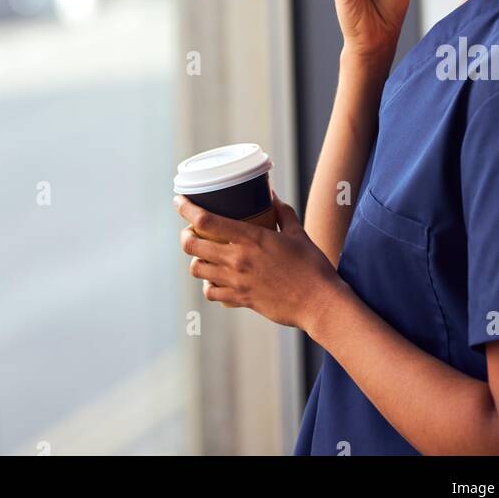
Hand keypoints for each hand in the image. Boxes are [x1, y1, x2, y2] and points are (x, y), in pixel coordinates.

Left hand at [173, 188, 339, 330]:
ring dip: (195, 259)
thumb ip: (282, 212)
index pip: (206, 220)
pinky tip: (214, 278)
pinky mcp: (241, 300)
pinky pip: (211, 293)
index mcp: (250, 238)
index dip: (186, 209)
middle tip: (190, 230)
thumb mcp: (297, 232)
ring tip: (202, 253)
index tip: (179, 201)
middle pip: (192, 245)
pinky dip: (207, 284)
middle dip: (185, 235)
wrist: (319, 303)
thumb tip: (271, 195)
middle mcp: (237, 259)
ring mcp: (237, 282)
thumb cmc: (312, 266)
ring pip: (197, 269)